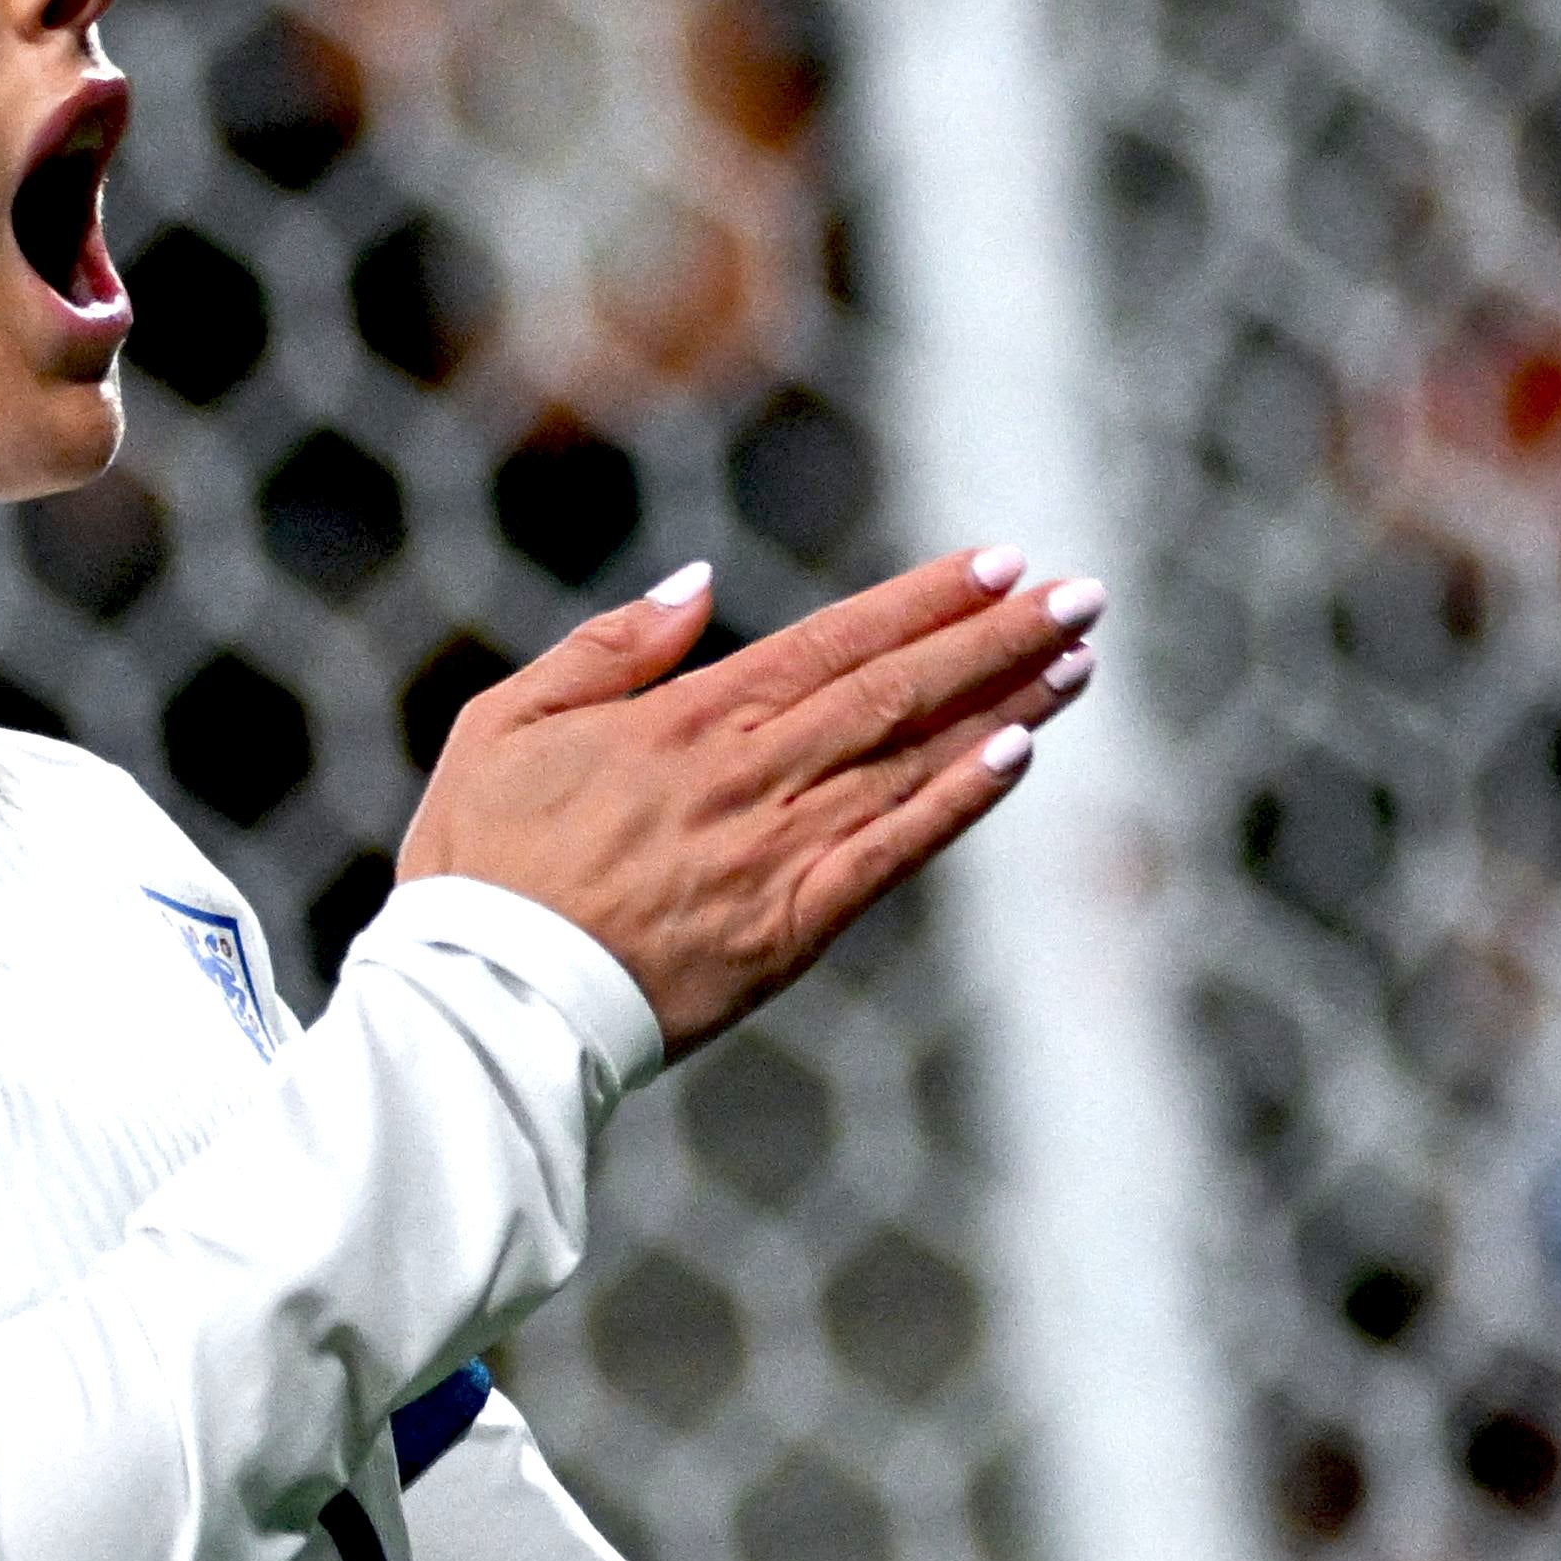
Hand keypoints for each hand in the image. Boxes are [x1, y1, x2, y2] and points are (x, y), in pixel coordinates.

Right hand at [393, 548, 1100, 1060]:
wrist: (484, 998)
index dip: (923, 599)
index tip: (1002, 562)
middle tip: (1080, 594)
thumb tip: (697, 584)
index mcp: (683, 719)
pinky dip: (959, 805)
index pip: (831, 639)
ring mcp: (777, 852)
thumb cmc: (479, 861)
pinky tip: (1018, 761)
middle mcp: (748, 774)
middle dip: (996, 637)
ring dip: (1004, 708)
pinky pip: (893, 857)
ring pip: (912, 762)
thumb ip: (606, 649)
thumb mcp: (503, 722)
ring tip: (1077, 662)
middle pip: (896, 690)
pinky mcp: (790, 929)